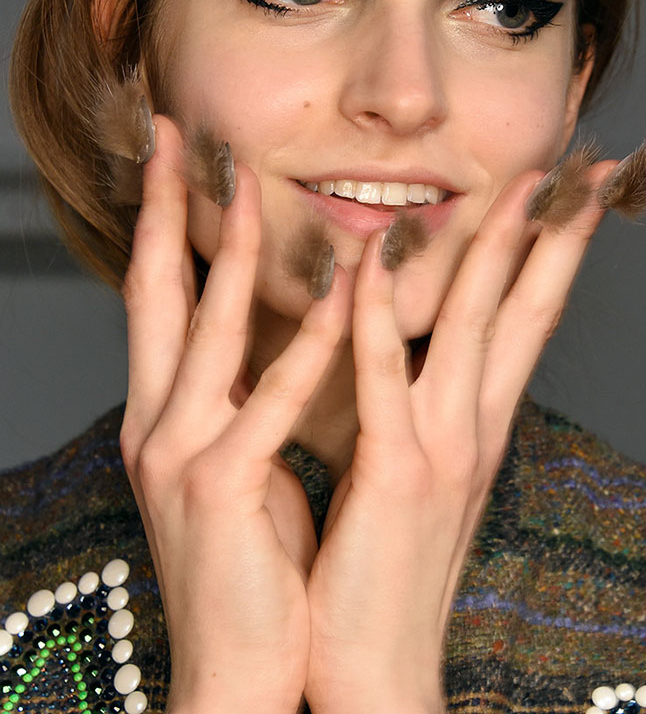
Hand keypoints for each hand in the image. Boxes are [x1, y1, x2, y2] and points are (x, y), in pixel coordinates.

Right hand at [119, 117, 346, 713]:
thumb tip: (276, 340)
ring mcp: (180, 455)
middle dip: (167, 209)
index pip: (160, 300)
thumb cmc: (251, 561)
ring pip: (208, 329)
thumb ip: (247, 399)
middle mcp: (158, 423)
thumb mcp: (240, 462)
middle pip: (158, 293)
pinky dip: (304, 341)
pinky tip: (336, 290)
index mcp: (167, 415)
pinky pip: (269, 400)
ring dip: (233, 248)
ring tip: (253, 182)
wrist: (241, 669)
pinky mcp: (221, 489)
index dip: (165, 226)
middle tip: (176, 137)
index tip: (178, 163)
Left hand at [304, 163, 615, 713]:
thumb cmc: (385, 563)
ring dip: (496, 250)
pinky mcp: (394, 473)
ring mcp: (442, 447)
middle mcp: (475, 425)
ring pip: (475, 326)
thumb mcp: (418, 469)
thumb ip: (423, 404)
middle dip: (558, 235)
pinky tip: (375, 260)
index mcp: (479, 422)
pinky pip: (385, 377)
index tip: (569, 194)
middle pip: (527, 310)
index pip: (526, 318)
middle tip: (584, 169)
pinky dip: (380, 314)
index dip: (554, 252)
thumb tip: (421, 347)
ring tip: (517, 185)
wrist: (372, 667)